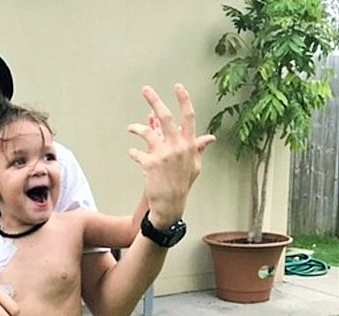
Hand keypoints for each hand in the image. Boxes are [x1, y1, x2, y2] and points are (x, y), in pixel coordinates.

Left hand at [127, 83, 215, 227]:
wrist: (171, 204)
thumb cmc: (183, 184)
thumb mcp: (194, 166)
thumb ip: (198, 149)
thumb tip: (210, 138)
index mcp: (189, 145)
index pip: (188, 117)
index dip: (184, 100)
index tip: (178, 86)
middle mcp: (177, 147)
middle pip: (165, 117)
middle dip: (154, 101)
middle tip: (146, 89)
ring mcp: (163, 155)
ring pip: (146, 132)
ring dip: (136, 128)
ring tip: (130, 128)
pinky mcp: (150, 163)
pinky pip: (137, 153)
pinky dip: (134, 153)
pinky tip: (133, 154)